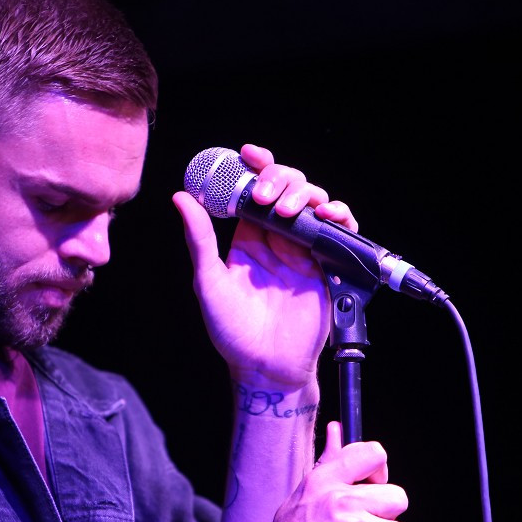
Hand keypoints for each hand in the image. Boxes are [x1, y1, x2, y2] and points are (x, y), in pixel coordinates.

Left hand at [173, 143, 357, 387]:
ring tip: (291, 212)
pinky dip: (340, 214)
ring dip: (306, 194)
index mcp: (249, 237)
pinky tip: (329, 215)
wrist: (266, 367)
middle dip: (281, 179)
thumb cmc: (232, 331)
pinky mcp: (328, 264)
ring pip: (315, 201)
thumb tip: (180, 198)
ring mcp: (305, 250)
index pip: (256, 189)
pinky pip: (341, 229)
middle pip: (289, 186)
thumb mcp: (208, 282)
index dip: (256, 166)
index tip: (249, 154)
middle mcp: (278, 238)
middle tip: (268, 199)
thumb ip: (199, 240)